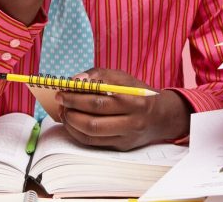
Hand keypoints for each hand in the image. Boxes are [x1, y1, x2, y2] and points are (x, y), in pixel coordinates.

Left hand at [55, 68, 190, 150]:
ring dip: (72, 124)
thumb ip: (99, 75)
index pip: (98, 101)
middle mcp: (131, 121)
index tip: (62, 91)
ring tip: (64, 112)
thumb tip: (75, 80)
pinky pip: (94, 143)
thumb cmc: (138, 93)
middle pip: (93, 121)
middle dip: (71, 111)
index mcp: (132, 100)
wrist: (162, 115)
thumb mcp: (123, 77)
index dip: (76, 97)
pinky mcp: (121, 146)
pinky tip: (72, 123)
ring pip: (92, 135)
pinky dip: (78, 133)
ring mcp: (126, 137)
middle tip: (60, 102)